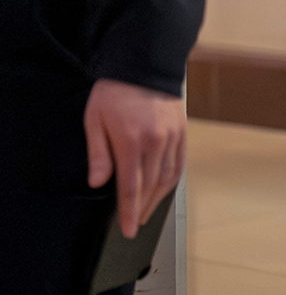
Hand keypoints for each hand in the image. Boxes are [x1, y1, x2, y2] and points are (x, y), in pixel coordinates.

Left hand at [84, 79, 184, 238]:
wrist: (143, 66)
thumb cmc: (115, 91)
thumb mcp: (94, 120)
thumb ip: (98, 154)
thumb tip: (99, 182)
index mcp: (131, 140)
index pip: (132, 186)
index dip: (129, 211)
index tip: (128, 229)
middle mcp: (156, 142)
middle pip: (151, 186)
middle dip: (142, 209)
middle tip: (135, 224)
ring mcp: (172, 138)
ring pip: (169, 178)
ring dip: (158, 199)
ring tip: (147, 211)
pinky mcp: (182, 133)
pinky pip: (180, 164)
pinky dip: (172, 181)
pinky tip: (164, 189)